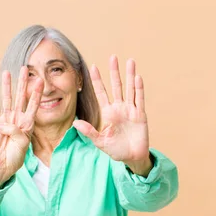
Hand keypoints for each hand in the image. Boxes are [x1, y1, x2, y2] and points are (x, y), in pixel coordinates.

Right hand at [0, 67, 43, 188]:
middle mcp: (18, 118)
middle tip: (25, 69)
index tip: (40, 81)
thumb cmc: (16, 156)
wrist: (3, 165)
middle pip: (21, 97)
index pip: (34, 105)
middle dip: (23, 83)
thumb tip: (2, 123)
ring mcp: (7, 119)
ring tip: (7, 72)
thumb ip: (15, 132)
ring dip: (7, 86)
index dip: (37, 93)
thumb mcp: (22, 145)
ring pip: (7, 99)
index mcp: (28, 123)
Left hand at [73, 55, 151, 175]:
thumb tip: (75, 124)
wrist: (132, 158)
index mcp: (108, 113)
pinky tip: (137, 77)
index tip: (93, 67)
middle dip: (114, 72)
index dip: (97, 81)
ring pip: (130, 89)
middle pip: (116, 86)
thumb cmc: (116, 150)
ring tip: (130, 61)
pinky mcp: (140, 115)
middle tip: (112, 57)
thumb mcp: (100, 142)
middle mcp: (119, 108)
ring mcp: (130, 110)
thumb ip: (89, 132)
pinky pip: (139, 99)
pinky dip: (139, 89)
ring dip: (129, 75)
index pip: (101, 93)